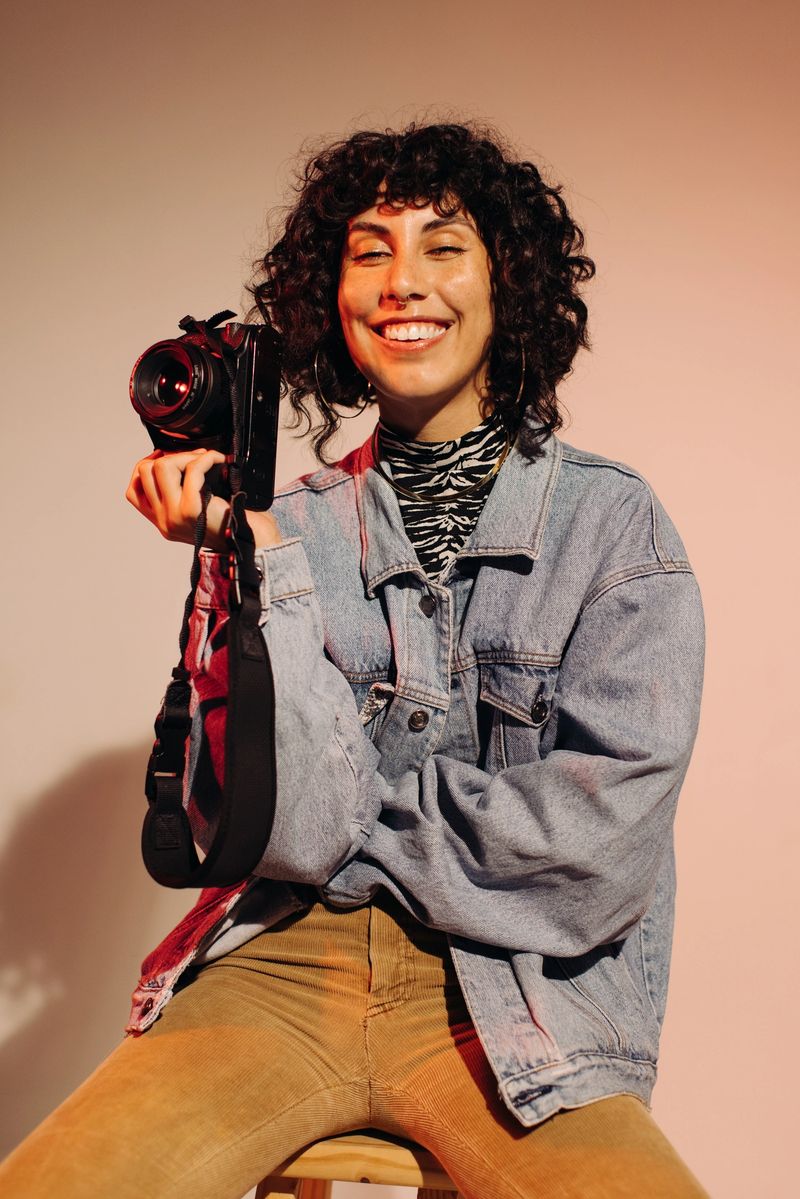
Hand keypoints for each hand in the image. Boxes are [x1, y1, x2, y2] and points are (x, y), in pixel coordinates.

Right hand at [126, 448, 281, 549]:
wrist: (251, 545)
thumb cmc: (233, 526)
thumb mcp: (199, 511)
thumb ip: (181, 494)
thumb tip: (177, 458)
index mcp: (163, 523)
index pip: (133, 492)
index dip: (146, 468)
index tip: (166, 458)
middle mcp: (163, 522)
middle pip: (145, 472)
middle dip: (170, 455)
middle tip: (194, 457)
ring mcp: (173, 516)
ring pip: (161, 467)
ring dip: (185, 455)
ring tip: (206, 460)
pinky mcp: (191, 509)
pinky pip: (192, 470)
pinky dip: (207, 458)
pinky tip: (220, 461)